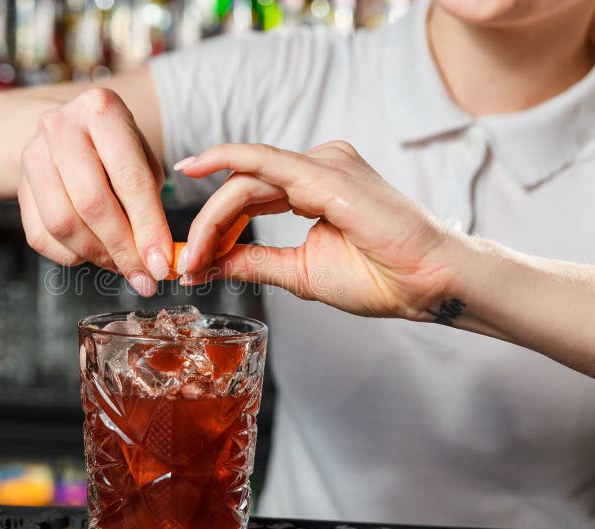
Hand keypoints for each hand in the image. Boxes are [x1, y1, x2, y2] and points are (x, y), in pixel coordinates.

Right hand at [17, 88, 171, 296]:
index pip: (129, 179)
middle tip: (143, 275)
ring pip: (63, 224)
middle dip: (123, 249)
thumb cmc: (116, 149)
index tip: (162, 263)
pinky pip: (42, 237)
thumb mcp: (143, 160)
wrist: (68, 131)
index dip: (148, 228)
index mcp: (101, 110)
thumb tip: (157, 259)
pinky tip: (94, 253)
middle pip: (92, 204)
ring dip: (98, 255)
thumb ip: (151, 204)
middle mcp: (60, 126)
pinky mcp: (18, 185)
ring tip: (122, 265)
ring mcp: (32, 155)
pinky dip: (72, 255)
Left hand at [176, 142, 465, 319]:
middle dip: (206, 225)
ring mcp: (322, 164)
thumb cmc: (377, 278)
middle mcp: (316, 167)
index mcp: (311, 186)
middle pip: (241, 187)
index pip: (249, 198)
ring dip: (210, 217)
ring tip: (193, 255)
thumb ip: (253, 262)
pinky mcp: (325, 171)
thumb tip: (206, 265)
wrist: (426, 283)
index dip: (215, 227)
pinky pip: (263, 162)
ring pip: (245, 180)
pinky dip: (225, 170)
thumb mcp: (297, 271)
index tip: (192, 260)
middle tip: (185, 262)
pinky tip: (194, 171)